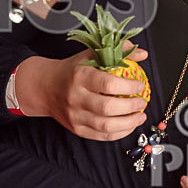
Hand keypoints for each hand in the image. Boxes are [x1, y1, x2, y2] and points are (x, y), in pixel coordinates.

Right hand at [16, 40, 148, 140]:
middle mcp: (76, 97)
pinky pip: (102, 136)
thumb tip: (142, 54)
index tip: (140, 85)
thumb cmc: (72, 70)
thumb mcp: (91, 55)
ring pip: (106, 126)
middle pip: (108, 107)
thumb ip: (118, 51)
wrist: (45, 87)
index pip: (108, 84)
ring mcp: (75, 116)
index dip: (129, 87)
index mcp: (80, 76)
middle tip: (142, 102)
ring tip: (140, 116)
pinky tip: (129, 125)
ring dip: (129, 123)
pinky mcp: (77, 129)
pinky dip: (120, 133)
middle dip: (131, 106)